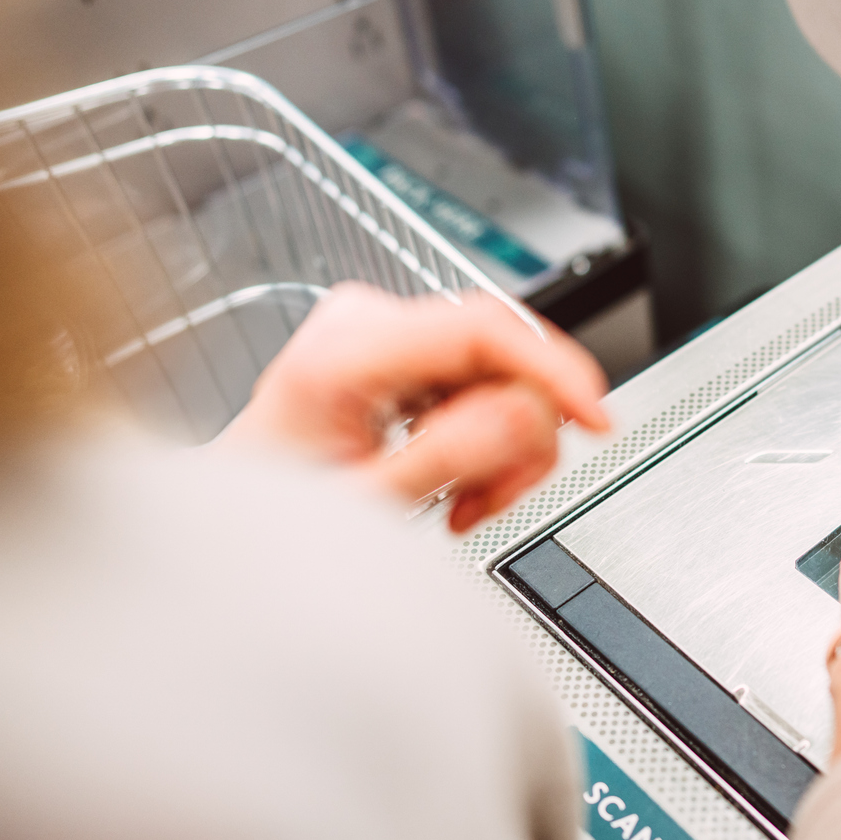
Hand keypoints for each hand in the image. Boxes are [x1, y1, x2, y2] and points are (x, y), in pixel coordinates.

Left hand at [218, 284, 609, 531]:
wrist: (244, 518)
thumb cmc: (279, 514)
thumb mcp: (369, 502)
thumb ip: (452, 457)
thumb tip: (529, 416)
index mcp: (347, 351)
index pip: (483, 329)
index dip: (554, 371)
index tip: (596, 417)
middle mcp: (367, 321)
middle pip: (501, 356)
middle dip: (516, 438)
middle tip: (490, 501)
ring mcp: (382, 328)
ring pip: (500, 373)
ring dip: (500, 448)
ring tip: (464, 501)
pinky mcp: (400, 345)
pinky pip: (480, 380)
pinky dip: (483, 438)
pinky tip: (454, 477)